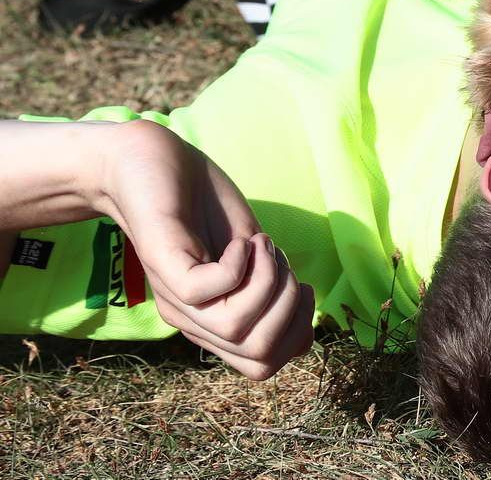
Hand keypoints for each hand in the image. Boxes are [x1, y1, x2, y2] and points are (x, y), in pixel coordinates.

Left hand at [92, 119, 313, 378]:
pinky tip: (241, 241)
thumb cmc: (204, 204)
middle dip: (290, 308)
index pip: (262, 366)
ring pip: (236, 329)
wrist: (150, 159)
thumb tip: (306, 333)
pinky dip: (239, 264)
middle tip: (281, 262)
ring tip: (261, 245)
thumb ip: (271, 290)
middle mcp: (191, 318)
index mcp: (211, 321)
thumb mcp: (252, 256)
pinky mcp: (162, 263)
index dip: (298, 333)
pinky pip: (207, 290)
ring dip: (268, 282)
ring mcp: (174, 294)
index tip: (300, 285)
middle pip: (259, 356)